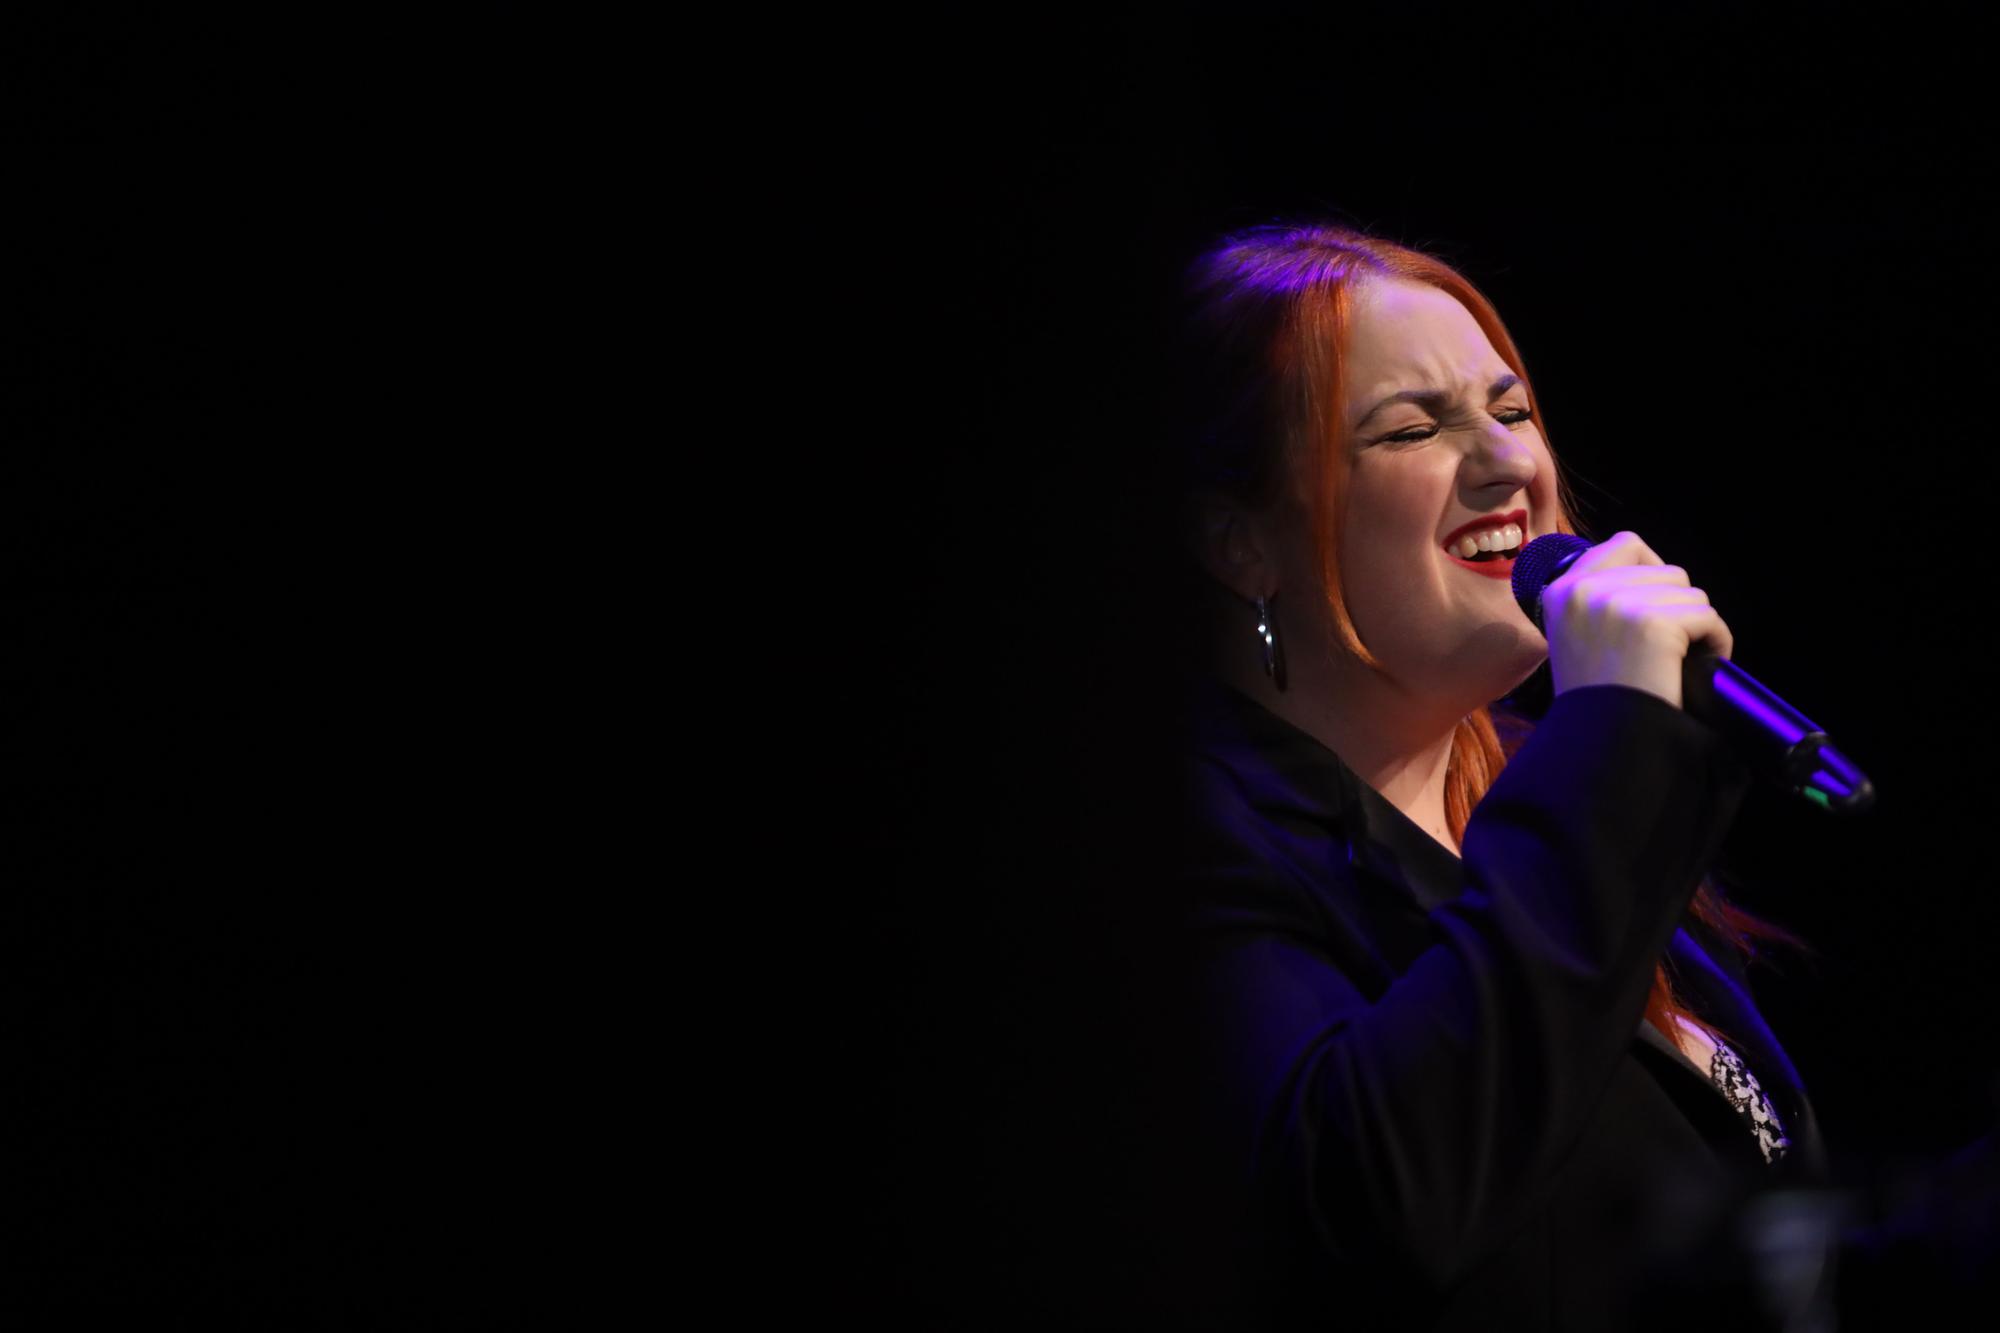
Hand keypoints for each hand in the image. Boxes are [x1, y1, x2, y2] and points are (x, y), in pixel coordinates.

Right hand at [1541, 531, 1733, 710]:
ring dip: (1697, 625)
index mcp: (1562, 590)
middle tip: (1672, 644)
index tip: (1656, 607)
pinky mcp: (1651, 623)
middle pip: (1667, 571)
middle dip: (1678, 606)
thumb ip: (1600, 600)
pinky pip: (1708, 617)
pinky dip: (1715, 642)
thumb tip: (1653, 575)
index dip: (1652, 572)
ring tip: (1683, 658)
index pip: (1625, 544)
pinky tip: (1700, 666)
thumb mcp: (1577, 636)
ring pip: (1691, 593)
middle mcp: (1584, 589)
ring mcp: (1616, 604)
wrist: (1601, 743)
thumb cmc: (1597, 699)